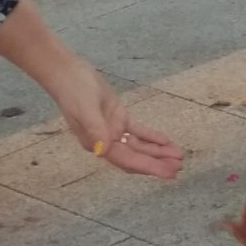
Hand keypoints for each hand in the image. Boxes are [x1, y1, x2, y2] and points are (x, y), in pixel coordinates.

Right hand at [0, 0, 183, 179]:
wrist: (67, 71)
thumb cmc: (73, 90)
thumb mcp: (85, 109)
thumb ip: (95, 129)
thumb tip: (103, 151)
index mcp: (98, 144)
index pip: (128, 161)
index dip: (149, 168)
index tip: (168, 173)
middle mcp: (105, 141)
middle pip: (136, 157)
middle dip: (157, 163)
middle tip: (178, 168)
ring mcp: (112, 129)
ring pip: (139, 146)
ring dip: (157, 151)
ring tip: (177, 156)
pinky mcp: (117, 117)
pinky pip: (137, 131)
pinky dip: (151, 136)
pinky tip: (165, 141)